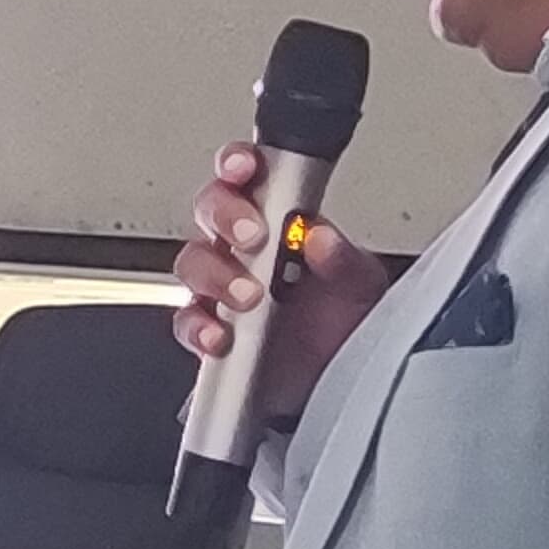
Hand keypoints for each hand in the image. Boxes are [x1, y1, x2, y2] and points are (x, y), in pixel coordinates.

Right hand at [172, 143, 387, 421]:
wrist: (333, 385)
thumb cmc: (343, 326)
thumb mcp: (361, 288)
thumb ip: (344, 261)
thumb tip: (321, 237)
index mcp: (279, 222)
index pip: (248, 178)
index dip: (238, 163)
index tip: (246, 168)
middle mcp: (244, 249)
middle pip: (211, 210)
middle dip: (226, 215)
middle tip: (253, 235)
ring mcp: (222, 289)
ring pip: (194, 263)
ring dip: (217, 274)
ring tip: (249, 295)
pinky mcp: (210, 332)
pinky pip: (187, 322)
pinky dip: (199, 327)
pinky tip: (220, 335)